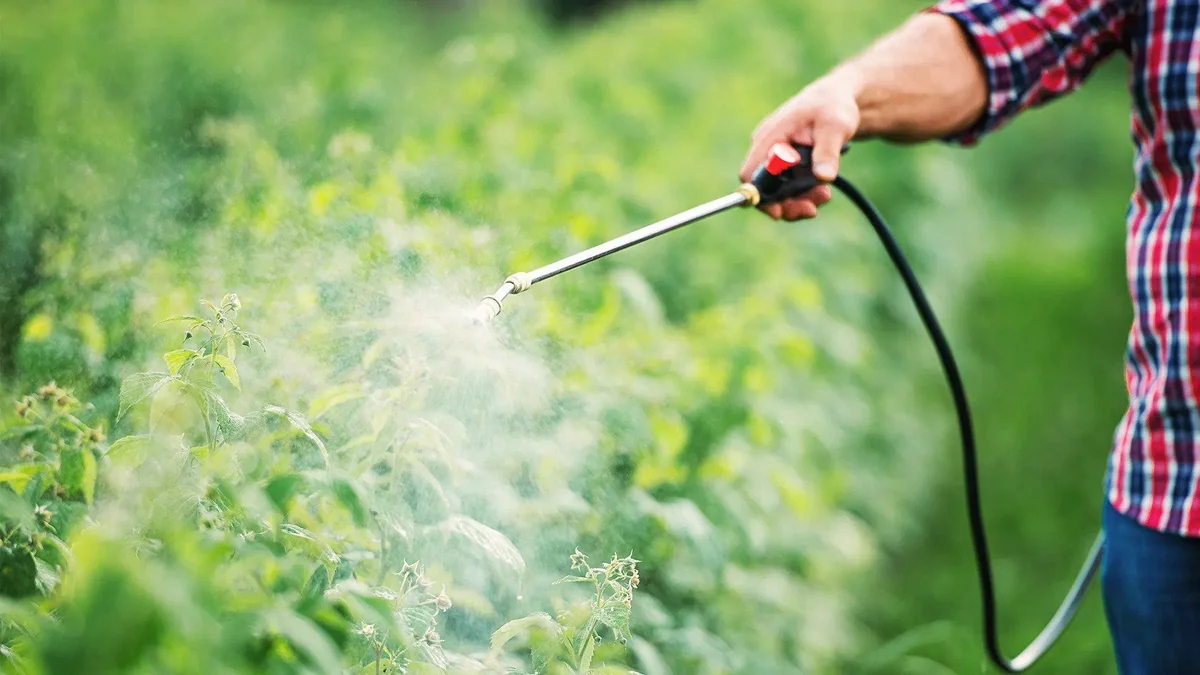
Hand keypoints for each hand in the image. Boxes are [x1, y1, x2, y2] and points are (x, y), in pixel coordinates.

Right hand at [739, 74, 860, 220]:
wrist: (836, 100)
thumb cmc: (833, 106)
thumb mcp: (835, 126)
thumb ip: (827, 151)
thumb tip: (823, 177)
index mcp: (771, 136)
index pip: (751, 174)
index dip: (760, 195)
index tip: (780, 211)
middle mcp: (768, 149)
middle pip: (763, 188)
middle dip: (786, 203)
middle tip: (811, 209)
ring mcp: (776, 158)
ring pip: (778, 191)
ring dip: (799, 200)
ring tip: (825, 196)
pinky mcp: (786, 165)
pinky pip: (789, 187)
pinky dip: (804, 194)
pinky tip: (823, 191)